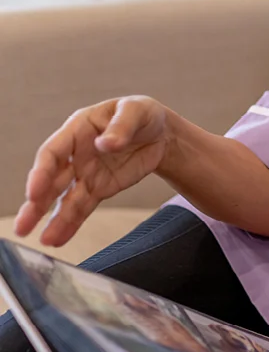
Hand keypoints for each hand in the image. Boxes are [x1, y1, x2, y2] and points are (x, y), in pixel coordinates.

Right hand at [15, 97, 171, 246]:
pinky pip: (82, 207)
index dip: (41, 172)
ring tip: (43, 240)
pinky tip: (58, 238)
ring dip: (52, 219)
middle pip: (51, 180)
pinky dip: (71, 223)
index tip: (34, 191)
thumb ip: (121, 127)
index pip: (53, 153)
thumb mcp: (135, 111)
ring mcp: (85, 173)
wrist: (160, 132)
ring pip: (63, 199)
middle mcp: (74, 154)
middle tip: (23, 225)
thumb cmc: (141, 114)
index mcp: (77, 130)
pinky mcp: (99, 188)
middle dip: (37, 203)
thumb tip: (105, 144)